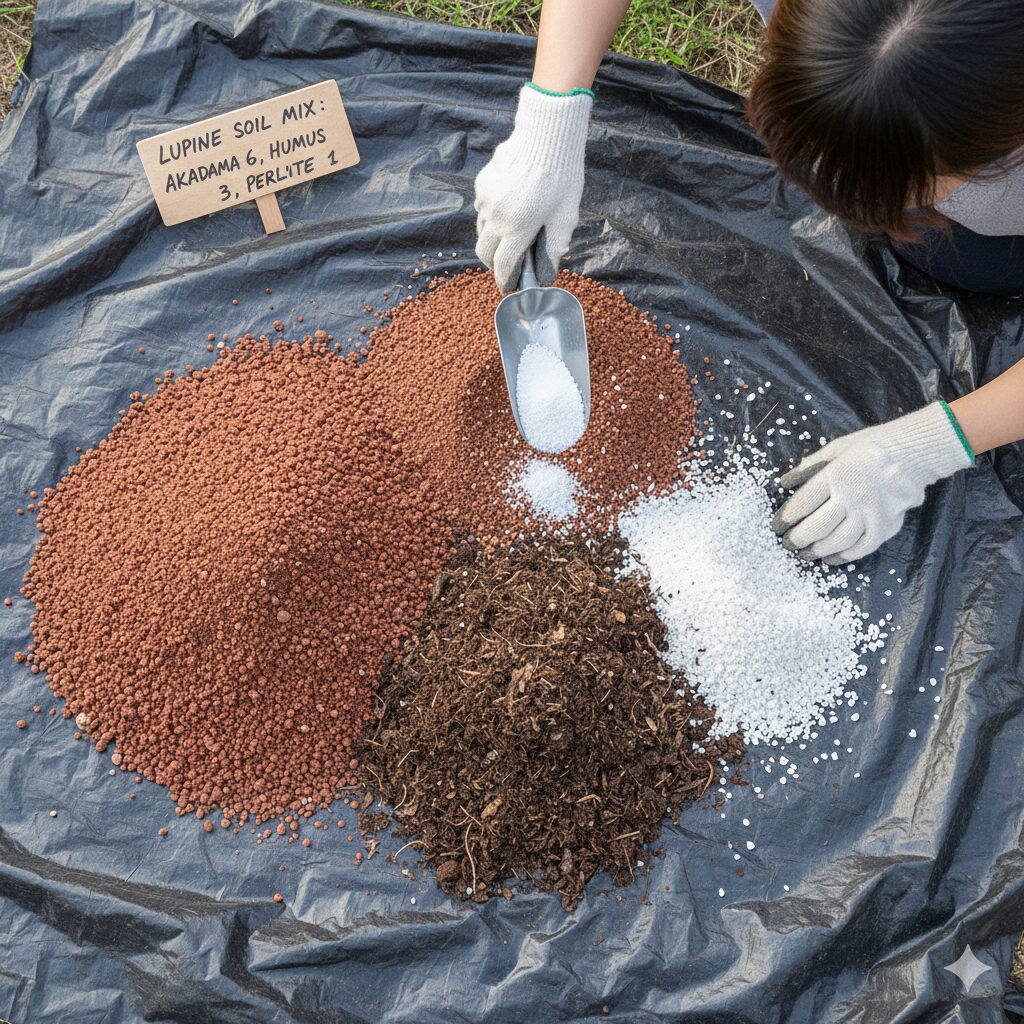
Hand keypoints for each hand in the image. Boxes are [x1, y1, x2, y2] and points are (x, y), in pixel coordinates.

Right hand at [474, 84, 592, 291]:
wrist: (547, 134)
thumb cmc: (562, 175)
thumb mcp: (566, 215)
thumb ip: (555, 246)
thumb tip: (548, 271)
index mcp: (517, 228)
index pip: (502, 265)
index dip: (504, 280)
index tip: (508, 286)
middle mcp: (496, 216)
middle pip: (484, 252)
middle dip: (494, 262)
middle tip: (508, 262)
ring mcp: (486, 199)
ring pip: (481, 229)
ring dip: (493, 237)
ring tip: (511, 233)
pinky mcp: (482, 183)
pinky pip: (482, 207)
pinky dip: (491, 214)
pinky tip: (509, 206)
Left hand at [772, 402, 973, 562]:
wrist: (915, 451)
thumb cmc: (871, 446)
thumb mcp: (836, 447)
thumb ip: (810, 466)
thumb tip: (784, 483)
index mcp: (836, 475)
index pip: (803, 504)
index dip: (786, 519)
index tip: (777, 527)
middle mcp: (852, 497)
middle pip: (817, 527)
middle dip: (797, 539)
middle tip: (788, 544)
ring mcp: (871, 513)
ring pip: (838, 541)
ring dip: (817, 551)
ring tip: (805, 553)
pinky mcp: (887, 524)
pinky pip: (863, 547)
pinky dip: (845, 556)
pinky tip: (832, 558)